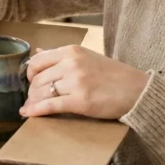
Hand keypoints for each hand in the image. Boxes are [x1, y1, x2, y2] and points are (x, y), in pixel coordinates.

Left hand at [20, 45, 148, 119]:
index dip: (29, 73)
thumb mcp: (86, 57)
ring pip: (41, 92)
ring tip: (33, 106)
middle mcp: (71, 64)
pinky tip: (27, 113)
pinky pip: (50, 106)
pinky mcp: (81, 101)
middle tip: (34, 98)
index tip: (31, 81)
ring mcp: (76, 82)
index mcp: (71, 51)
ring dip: (33, 101)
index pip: (37, 61)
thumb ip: (60, 56)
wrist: (137, 90)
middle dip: (31, 91)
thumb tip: (37, 52)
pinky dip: (36, 110)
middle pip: (37, 79)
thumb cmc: (112, 74)